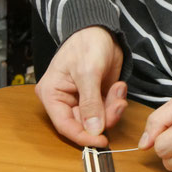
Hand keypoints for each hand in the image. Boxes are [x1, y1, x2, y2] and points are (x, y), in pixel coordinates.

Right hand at [35, 26, 127, 147]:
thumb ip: (90, 102)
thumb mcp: (88, 72)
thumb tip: (93, 130)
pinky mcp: (97, 98)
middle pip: (84, 125)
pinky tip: (118, 86)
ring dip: (113, 108)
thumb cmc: (87, 45)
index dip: (83, 137)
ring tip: (118, 88)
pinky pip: (108, 110)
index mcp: (52, 94)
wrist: (101, 30)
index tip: (102, 142)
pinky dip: (116, 102)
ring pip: (99, 119)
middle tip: (118, 104)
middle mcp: (64, 101)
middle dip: (105, 117)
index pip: (65, 125)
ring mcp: (82, 100)